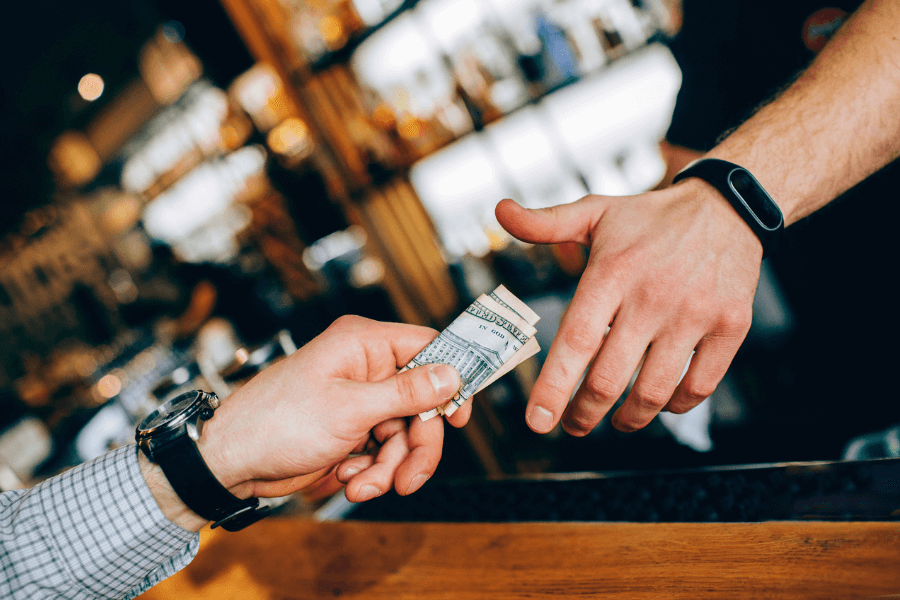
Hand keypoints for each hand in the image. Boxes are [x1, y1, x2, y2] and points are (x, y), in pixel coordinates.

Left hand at [197, 316, 460, 502]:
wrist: (232, 462)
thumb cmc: (276, 422)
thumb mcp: (349, 409)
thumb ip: (406, 393)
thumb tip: (452, 376)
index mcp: (364, 344)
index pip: (428, 348)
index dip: (451, 380)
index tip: (461, 417)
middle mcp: (365, 367)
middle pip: (422, 404)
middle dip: (414, 447)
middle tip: (408, 479)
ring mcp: (359, 400)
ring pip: (404, 434)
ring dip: (389, 466)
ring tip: (360, 485)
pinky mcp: (351, 428)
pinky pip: (383, 450)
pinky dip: (371, 470)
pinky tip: (347, 477)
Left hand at [496, 178, 762, 435]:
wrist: (728, 205)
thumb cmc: (650, 217)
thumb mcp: (595, 211)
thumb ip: (545, 222)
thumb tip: (499, 211)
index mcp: (612, 272)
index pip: (577, 340)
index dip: (554, 387)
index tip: (536, 421)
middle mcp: (653, 296)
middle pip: (609, 378)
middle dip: (583, 414)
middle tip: (572, 425)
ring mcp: (695, 314)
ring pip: (653, 392)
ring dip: (627, 419)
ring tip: (614, 421)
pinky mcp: (731, 327)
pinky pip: (698, 386)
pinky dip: (673, 406)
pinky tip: (658, 403)